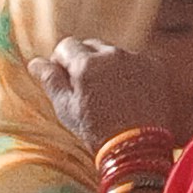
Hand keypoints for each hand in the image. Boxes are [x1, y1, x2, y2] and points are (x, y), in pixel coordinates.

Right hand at [35, 36, 179, 153]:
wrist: (138, 147)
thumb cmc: (96, 130)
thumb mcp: (66, 108)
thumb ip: (50, 80)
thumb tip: (36, 62)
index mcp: (86, 63)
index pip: (67, 45)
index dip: (62, 61)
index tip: (66, 79)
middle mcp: (113, 54)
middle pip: (91, 46)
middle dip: (85, 61)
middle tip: (87, 88)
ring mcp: (137, 59)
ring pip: (115, 53)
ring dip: (109, 66)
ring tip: (110, 95)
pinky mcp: (156, 67)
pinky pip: (137, 61)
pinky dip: (131, 72)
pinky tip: (129, 95)